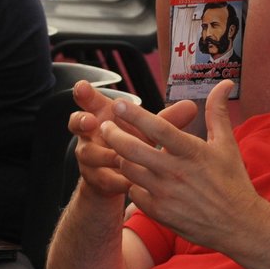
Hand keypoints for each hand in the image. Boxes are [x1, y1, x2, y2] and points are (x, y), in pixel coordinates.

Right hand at [69, 81, 190, 199]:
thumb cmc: (136, 147)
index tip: (83, 86)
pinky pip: (101, 178)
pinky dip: (115, 179)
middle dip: (82, 121)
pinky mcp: (94, 180)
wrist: (122, 182)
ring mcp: (89, 157)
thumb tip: (191, 107)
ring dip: (103, 154)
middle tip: (92, 122)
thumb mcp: (150, 131)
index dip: (83, 92)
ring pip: (88, 154)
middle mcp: (91, 134)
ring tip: (118, 158)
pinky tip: (128, 182)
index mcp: (103, 116)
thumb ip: (167, 120)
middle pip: (77, 123)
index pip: (89, 100)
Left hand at [97, 81, 261, 250]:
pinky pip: (133, 193)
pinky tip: (137, 177)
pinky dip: (132, 183)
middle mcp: (175, 172)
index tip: (119, 104)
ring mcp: (165, 194)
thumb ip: (218, 112)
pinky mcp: (159, 212)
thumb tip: (225, 83)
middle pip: (132, 150)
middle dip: (112, 134)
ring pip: (128, 170)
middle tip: (104, 125)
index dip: (135, 115)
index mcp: (191, 152)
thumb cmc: (232, 181)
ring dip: (121, 157)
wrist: (237, 224)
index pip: (158, 128)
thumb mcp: (227, 144)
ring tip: (120, 149)